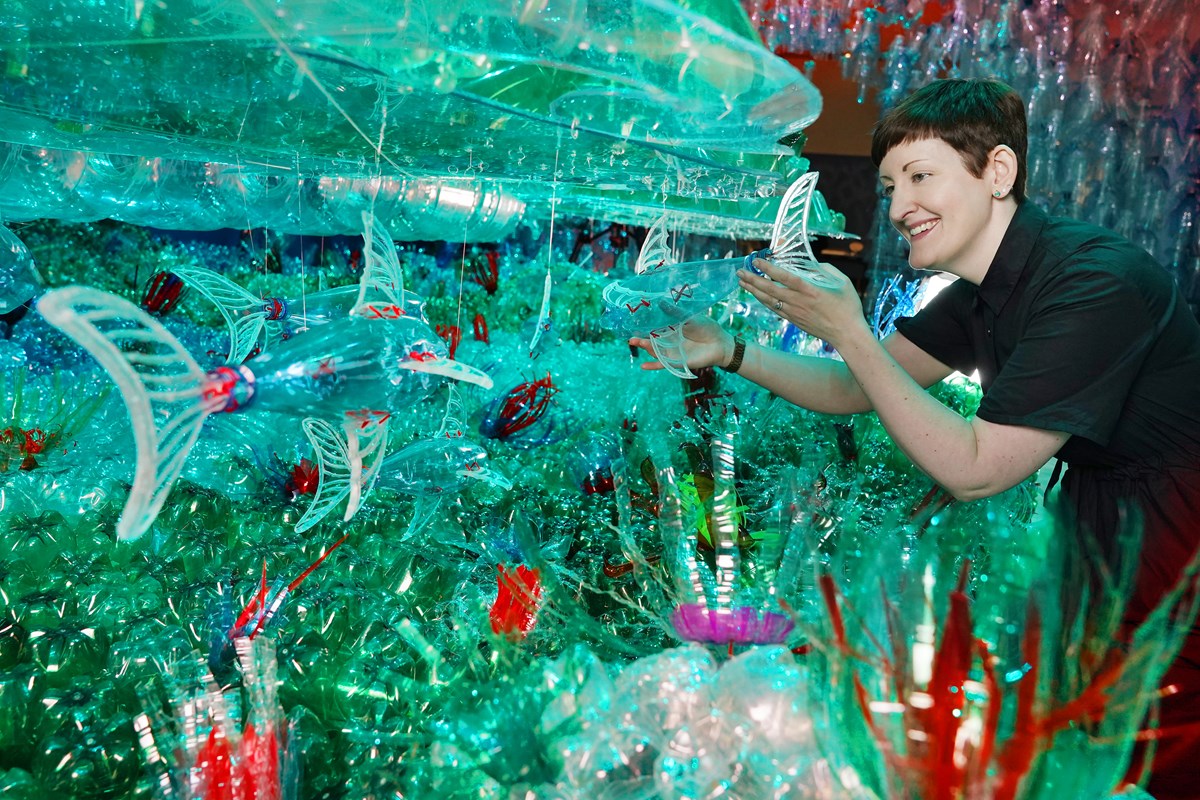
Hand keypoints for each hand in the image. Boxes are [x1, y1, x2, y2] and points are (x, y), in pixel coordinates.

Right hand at [628, 317, 733, 370]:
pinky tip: (643, 366)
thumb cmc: (707, 328)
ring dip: (645, 348)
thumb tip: (660, 302)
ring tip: (635, 342)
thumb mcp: (689, 318)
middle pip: (652, 341)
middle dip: (640, 339)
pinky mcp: (678, 362)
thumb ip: (675, 312)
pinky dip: (653, 366)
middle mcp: (670, 342)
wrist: (720, 343)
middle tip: (630, 336)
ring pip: (655, 351)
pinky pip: (663, 365)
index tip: (632, 323)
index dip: (644, 327)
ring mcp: (673, 352)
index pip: (654, 329)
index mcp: (672, 330)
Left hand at [737, 258, 863, 346]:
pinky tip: (756, 295)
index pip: (784, 277)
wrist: (847, 334)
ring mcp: (794, 312)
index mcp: (810, 290)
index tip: (756, 261)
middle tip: (739, 271)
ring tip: (742, 282)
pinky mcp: (793, 320)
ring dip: (753, 290)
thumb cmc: (848, 307)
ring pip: (768, 300)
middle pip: (770, 289)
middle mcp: (798, 301)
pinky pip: (774, 309)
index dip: (768, 269)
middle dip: (752, 280)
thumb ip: (826, 270)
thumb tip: (812, 264)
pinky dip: (763, 301)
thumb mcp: (842, 282)